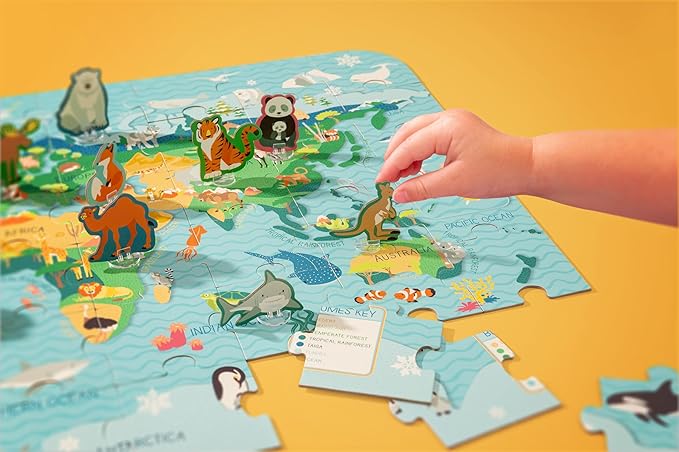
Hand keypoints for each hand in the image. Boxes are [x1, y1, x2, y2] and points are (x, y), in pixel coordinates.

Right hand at [376, 110, 533, 202]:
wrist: (526, 165)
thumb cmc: (497, 173)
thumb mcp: (455, 183)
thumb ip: (422, 188)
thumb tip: (397, 195)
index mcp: (447, 128)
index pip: (409, 147)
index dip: (392, 166)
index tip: (380, 183)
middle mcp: (447, 118)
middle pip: (408, 133)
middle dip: (394, 156)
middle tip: (388, 180)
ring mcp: (453, 121)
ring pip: (416, 132)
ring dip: (405, 153)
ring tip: (402, 176)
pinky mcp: (457, 128)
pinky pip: (428, 135)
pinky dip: (417, 151)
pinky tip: (416, 168)